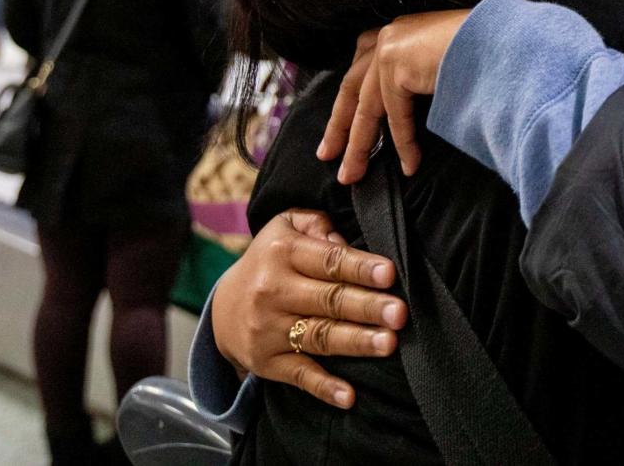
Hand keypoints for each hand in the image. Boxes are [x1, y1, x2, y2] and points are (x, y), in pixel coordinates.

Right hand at [211, 209, 407, 408]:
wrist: (223, 305)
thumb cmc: (272, 259)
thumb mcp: (287, 227)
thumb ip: (318, 225)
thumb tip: (345, 242)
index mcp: (283, 252)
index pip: (328, 260)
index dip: (359, 267)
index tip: (389, 274)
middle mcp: (272, 291)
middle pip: (328, 300)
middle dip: (367, 307)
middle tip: (400, 313)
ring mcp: (268, 329)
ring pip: (319, 337)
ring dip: (356, 342)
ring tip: (388, 343)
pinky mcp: (266, 362)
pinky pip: (299, 375)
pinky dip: (324, 387)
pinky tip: (349, 396)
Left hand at [318, 9, 471, 182]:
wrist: (501, 37)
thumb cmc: (485, 49)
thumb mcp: (441, 60)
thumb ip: (418, 74)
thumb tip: (410, 107)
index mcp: (397, 31)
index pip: (361, 71)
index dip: (349, 103)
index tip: (340, 129)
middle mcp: (388, 35)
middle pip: (352, 89)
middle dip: (339, 126)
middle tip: (328, 156)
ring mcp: (389, 47)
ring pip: (366, 108)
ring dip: (359, 146)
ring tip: (353, 175)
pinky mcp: (396, 64)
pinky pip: (395, 116)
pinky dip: (403, 144)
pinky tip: (409, 165)